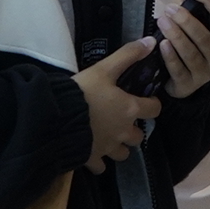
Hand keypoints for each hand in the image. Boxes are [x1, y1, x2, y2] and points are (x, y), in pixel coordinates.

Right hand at [77, 41, 160, 170]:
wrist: (55, 119)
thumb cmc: (82, 92)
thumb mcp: (104, 69)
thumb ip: (128, 55)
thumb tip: (151, 41)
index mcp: (130, 110)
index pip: (154, 109)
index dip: (152, 104)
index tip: (144, 100)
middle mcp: (123, 132)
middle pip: (139, 136)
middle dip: (133, 130)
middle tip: (122, 120)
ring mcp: (107, 148)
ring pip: (123, 154)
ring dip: (119, 147)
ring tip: (109, 137)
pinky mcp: (91, 159)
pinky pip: (101, 167)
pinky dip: (99, 161)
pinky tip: (93, 151)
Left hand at [158, 0, 209, 97]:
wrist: (188, 81)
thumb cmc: (197, 48)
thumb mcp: (207, 29)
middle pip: (204, 36)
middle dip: (186, 20)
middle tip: (169, 9)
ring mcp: (205, 73)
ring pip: (190, 53)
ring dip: (175, 35)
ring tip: (162, 21)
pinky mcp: (189, 85)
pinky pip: (178, 69)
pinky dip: (170, 56)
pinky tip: (162, 44)